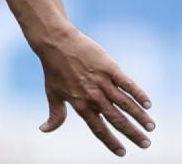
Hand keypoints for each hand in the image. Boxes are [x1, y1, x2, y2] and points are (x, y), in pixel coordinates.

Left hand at [37, 27, 153, 155]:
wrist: (55, 42)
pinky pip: (126, 83)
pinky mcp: (108, 67)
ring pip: (125, 104)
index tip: (122, 153)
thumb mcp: (52, 93)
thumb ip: (55, 114)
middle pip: (116, 119)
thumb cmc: (53, 68)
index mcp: (80, 104)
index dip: (111, 142)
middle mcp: (93, 96)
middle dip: (132, 133)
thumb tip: (44, 130)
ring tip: (151, 127)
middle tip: (145, 144)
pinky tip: (148, 104)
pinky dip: (138, 94)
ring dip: (139, 116)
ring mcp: (101, 81)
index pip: (98, 128)